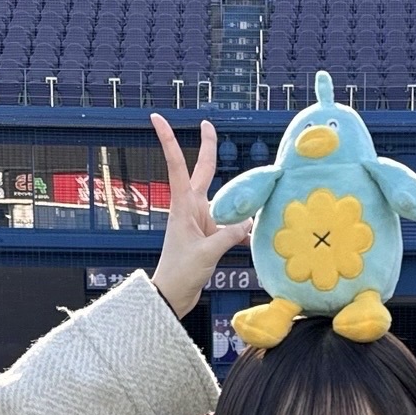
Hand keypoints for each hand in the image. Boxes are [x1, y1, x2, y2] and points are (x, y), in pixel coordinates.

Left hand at [148, 113, 252, 317]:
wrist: (171, 296)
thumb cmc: (180, 273)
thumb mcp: (207, 252)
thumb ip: (229, 234)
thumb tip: (248, 221)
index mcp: (183, 205)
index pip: (177, 165)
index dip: (168, 140)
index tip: (157, 118)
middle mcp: (191, 208)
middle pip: (202, 171)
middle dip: (206, 147)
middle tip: (207, 123)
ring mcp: (200, 221)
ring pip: (224, 201)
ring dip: (238, 203)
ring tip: (258, 204)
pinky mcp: (209, 236)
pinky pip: (230, 224)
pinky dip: (241, 228)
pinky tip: (255, 235)